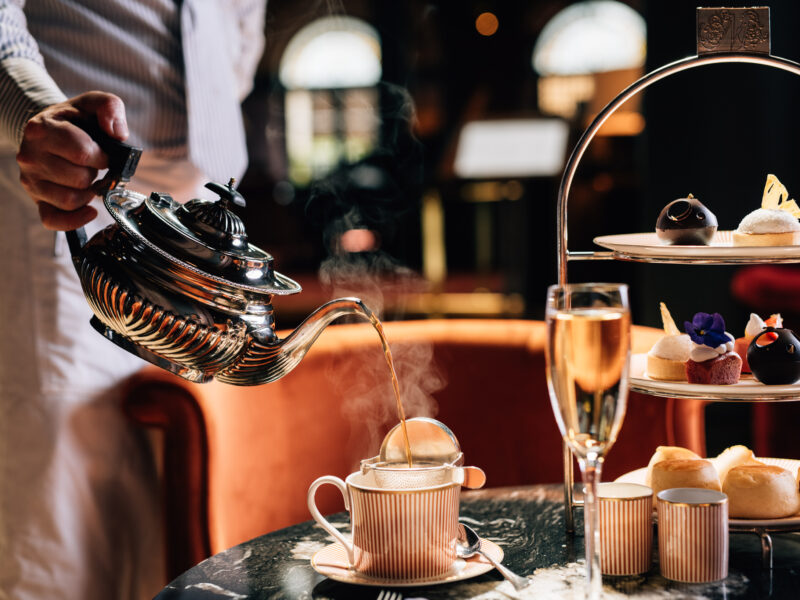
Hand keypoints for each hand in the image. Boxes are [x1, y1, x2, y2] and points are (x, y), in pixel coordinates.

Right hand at [16, 91, 128, 230]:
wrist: (49, 129)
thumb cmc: (74, 120)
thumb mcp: (91, 104)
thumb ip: (109, 107)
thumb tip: (118, 134)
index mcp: (42, 129)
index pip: (83, 152)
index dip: (102, 156)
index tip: (103, 154)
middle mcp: (30, 156)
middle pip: (79, 178)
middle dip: (94, 173)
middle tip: (91, 165)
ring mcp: (31, 180)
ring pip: (71, 200)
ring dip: (88, 192)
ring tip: (86, 178)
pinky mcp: (36, 198)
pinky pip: (54, 219)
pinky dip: (75, 219)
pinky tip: (90, 210)